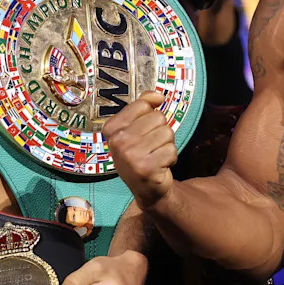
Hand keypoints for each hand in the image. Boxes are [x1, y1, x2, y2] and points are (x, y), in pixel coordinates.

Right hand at [104, 92, 174, 208]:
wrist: (146, 188)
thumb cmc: (141, 154)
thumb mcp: (135, 128)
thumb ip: (143, 106)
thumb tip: (158, 96)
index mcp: (112, 128)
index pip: (143, 104)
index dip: (149, 117)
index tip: (143, 132)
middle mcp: (118, 141)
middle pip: (158, 117)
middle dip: (160, 131)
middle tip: (151, 147)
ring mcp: (130, 155)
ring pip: (167, 132)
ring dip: (167, 145)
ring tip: (155, 156)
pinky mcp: (145, 168)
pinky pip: (171, 149)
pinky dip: (170, 157)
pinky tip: (160, 166)